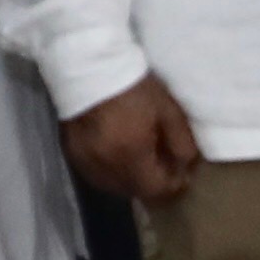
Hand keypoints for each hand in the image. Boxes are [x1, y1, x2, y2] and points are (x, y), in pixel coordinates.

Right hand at [64, 74, 200, 205]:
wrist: (89, 68)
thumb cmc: (134, 88)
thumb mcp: (168, 112)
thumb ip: (182, 144)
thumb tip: (187, 169)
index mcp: (130, 155)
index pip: (156, 190)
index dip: (174, 186)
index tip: (183, 173)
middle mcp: (105, 166)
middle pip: (136, 192)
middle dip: (154, 183)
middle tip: (165, 164)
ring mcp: (85, 162)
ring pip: (116, 187)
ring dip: (134, 180)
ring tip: (144, 160)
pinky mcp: (72, 155)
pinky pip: (98, 176)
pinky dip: (114, 172)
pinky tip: (121, 156)